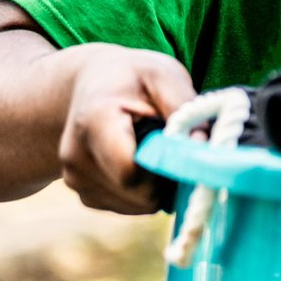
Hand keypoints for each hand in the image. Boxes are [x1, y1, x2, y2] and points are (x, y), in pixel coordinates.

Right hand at [57, 43, 196, 213]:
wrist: (89, 84)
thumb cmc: (131, 77)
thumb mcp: (162, 74)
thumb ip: (184, 107)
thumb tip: (204, 145)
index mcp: (94, 123)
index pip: (131, 172)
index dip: (167, 167)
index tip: (186, 144)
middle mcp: (77, 158)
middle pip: (139, 194)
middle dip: (169, 176)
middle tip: (176, 144)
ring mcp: (76, 181)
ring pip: (138, 204)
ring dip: (159, 184)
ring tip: (156, 146)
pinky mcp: (85, 195)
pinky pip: (129, 205)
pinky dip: (146, 190)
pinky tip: (143, 160)